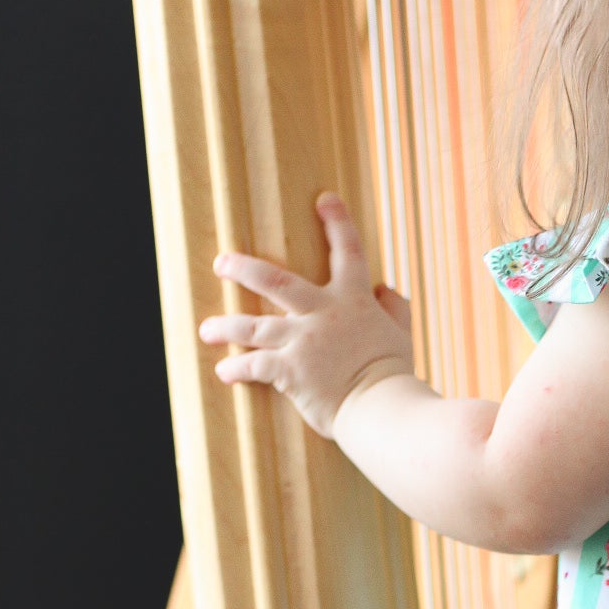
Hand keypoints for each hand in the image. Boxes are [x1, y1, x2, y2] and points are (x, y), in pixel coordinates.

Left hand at [199, 193, 413, 437]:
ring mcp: (303, 341)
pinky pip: (254, 366)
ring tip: (207, 329)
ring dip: (225, 327)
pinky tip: (224, 373)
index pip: (348, 252)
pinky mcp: (290, 371)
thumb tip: (387, 290)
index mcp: (354, 300)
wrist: (383, 408)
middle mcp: (323, 314)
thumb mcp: (401, 334)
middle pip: (275, 280)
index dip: (338, 222)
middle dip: (243, 268)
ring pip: (253, 326)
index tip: (324, 199)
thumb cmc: (395, 374)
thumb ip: (394, 308)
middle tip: (221, 263)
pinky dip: (237, 370)